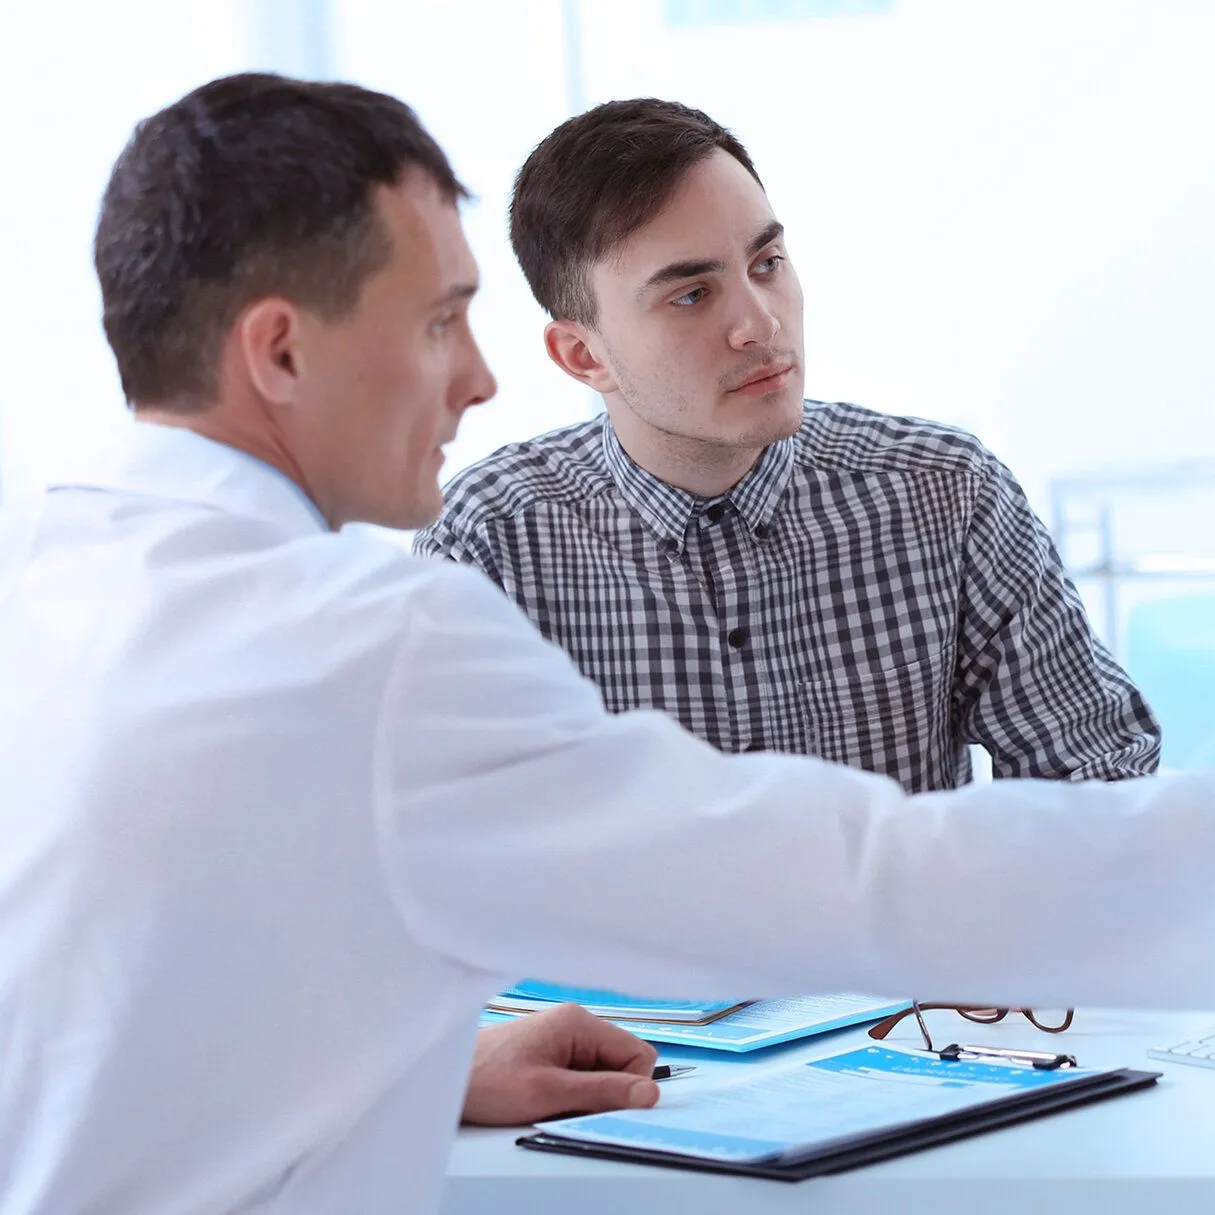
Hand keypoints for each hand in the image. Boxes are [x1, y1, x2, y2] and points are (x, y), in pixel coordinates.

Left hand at [461, 1002, 660, 1125]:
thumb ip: (602, 1092)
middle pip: (620, 1062)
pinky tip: (544, 1099)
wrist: (445, 1078)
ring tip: (550, 1103)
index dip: (629, 1086)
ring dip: (585, 1095)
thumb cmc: (487, 1079)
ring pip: (601, 1072)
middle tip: (568, 1107)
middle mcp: (574, 1023)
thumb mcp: (548, 1093)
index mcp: (578, 1022)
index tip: (601, 1107)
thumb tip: (649, 1094)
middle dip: (604, 1092)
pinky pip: (581, 1075)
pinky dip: (570, 1093)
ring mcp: (562, 1037)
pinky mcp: (551, 1051)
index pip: (637, 1053)